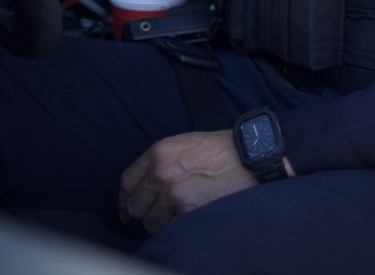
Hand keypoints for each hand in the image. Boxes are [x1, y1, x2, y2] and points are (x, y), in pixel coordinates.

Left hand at [118, 130, 256, 232]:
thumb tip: (144, 184)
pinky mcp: (187, 211)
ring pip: (151, 222)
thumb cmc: (220, 148)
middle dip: (144, 211)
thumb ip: (161, 161)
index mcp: (158, 152)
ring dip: (162, 221)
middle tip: (156, 212)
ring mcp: (172, 193)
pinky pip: (170, 229)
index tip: (127, 208)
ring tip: (181, 209)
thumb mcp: (184, 144)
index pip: (127, 182)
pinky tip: (192, 213)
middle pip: (135, 205)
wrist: (249, 155)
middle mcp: (160, 172)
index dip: (125, 198)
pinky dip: (178, 226)